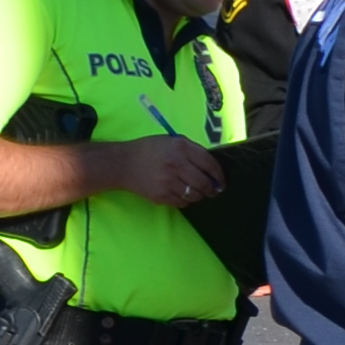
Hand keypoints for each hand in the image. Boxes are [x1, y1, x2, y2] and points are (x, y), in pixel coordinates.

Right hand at [84, 136, 225, 208]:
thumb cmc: (150, 150)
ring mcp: (168, 181)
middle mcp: (176, 164)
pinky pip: (183, 203)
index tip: (221, 180)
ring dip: (199, 195)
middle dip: (212, 189)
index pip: (209, 163)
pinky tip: (182, 195)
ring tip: (197, 192)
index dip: (219, 174)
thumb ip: (191, 150)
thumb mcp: (171, 141)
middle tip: (213, 190)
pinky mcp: (161, 195)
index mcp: (180, 147)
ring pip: (195, 195)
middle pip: (204, 182)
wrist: (123, 164)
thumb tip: (211, 166)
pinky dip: (186, 201)